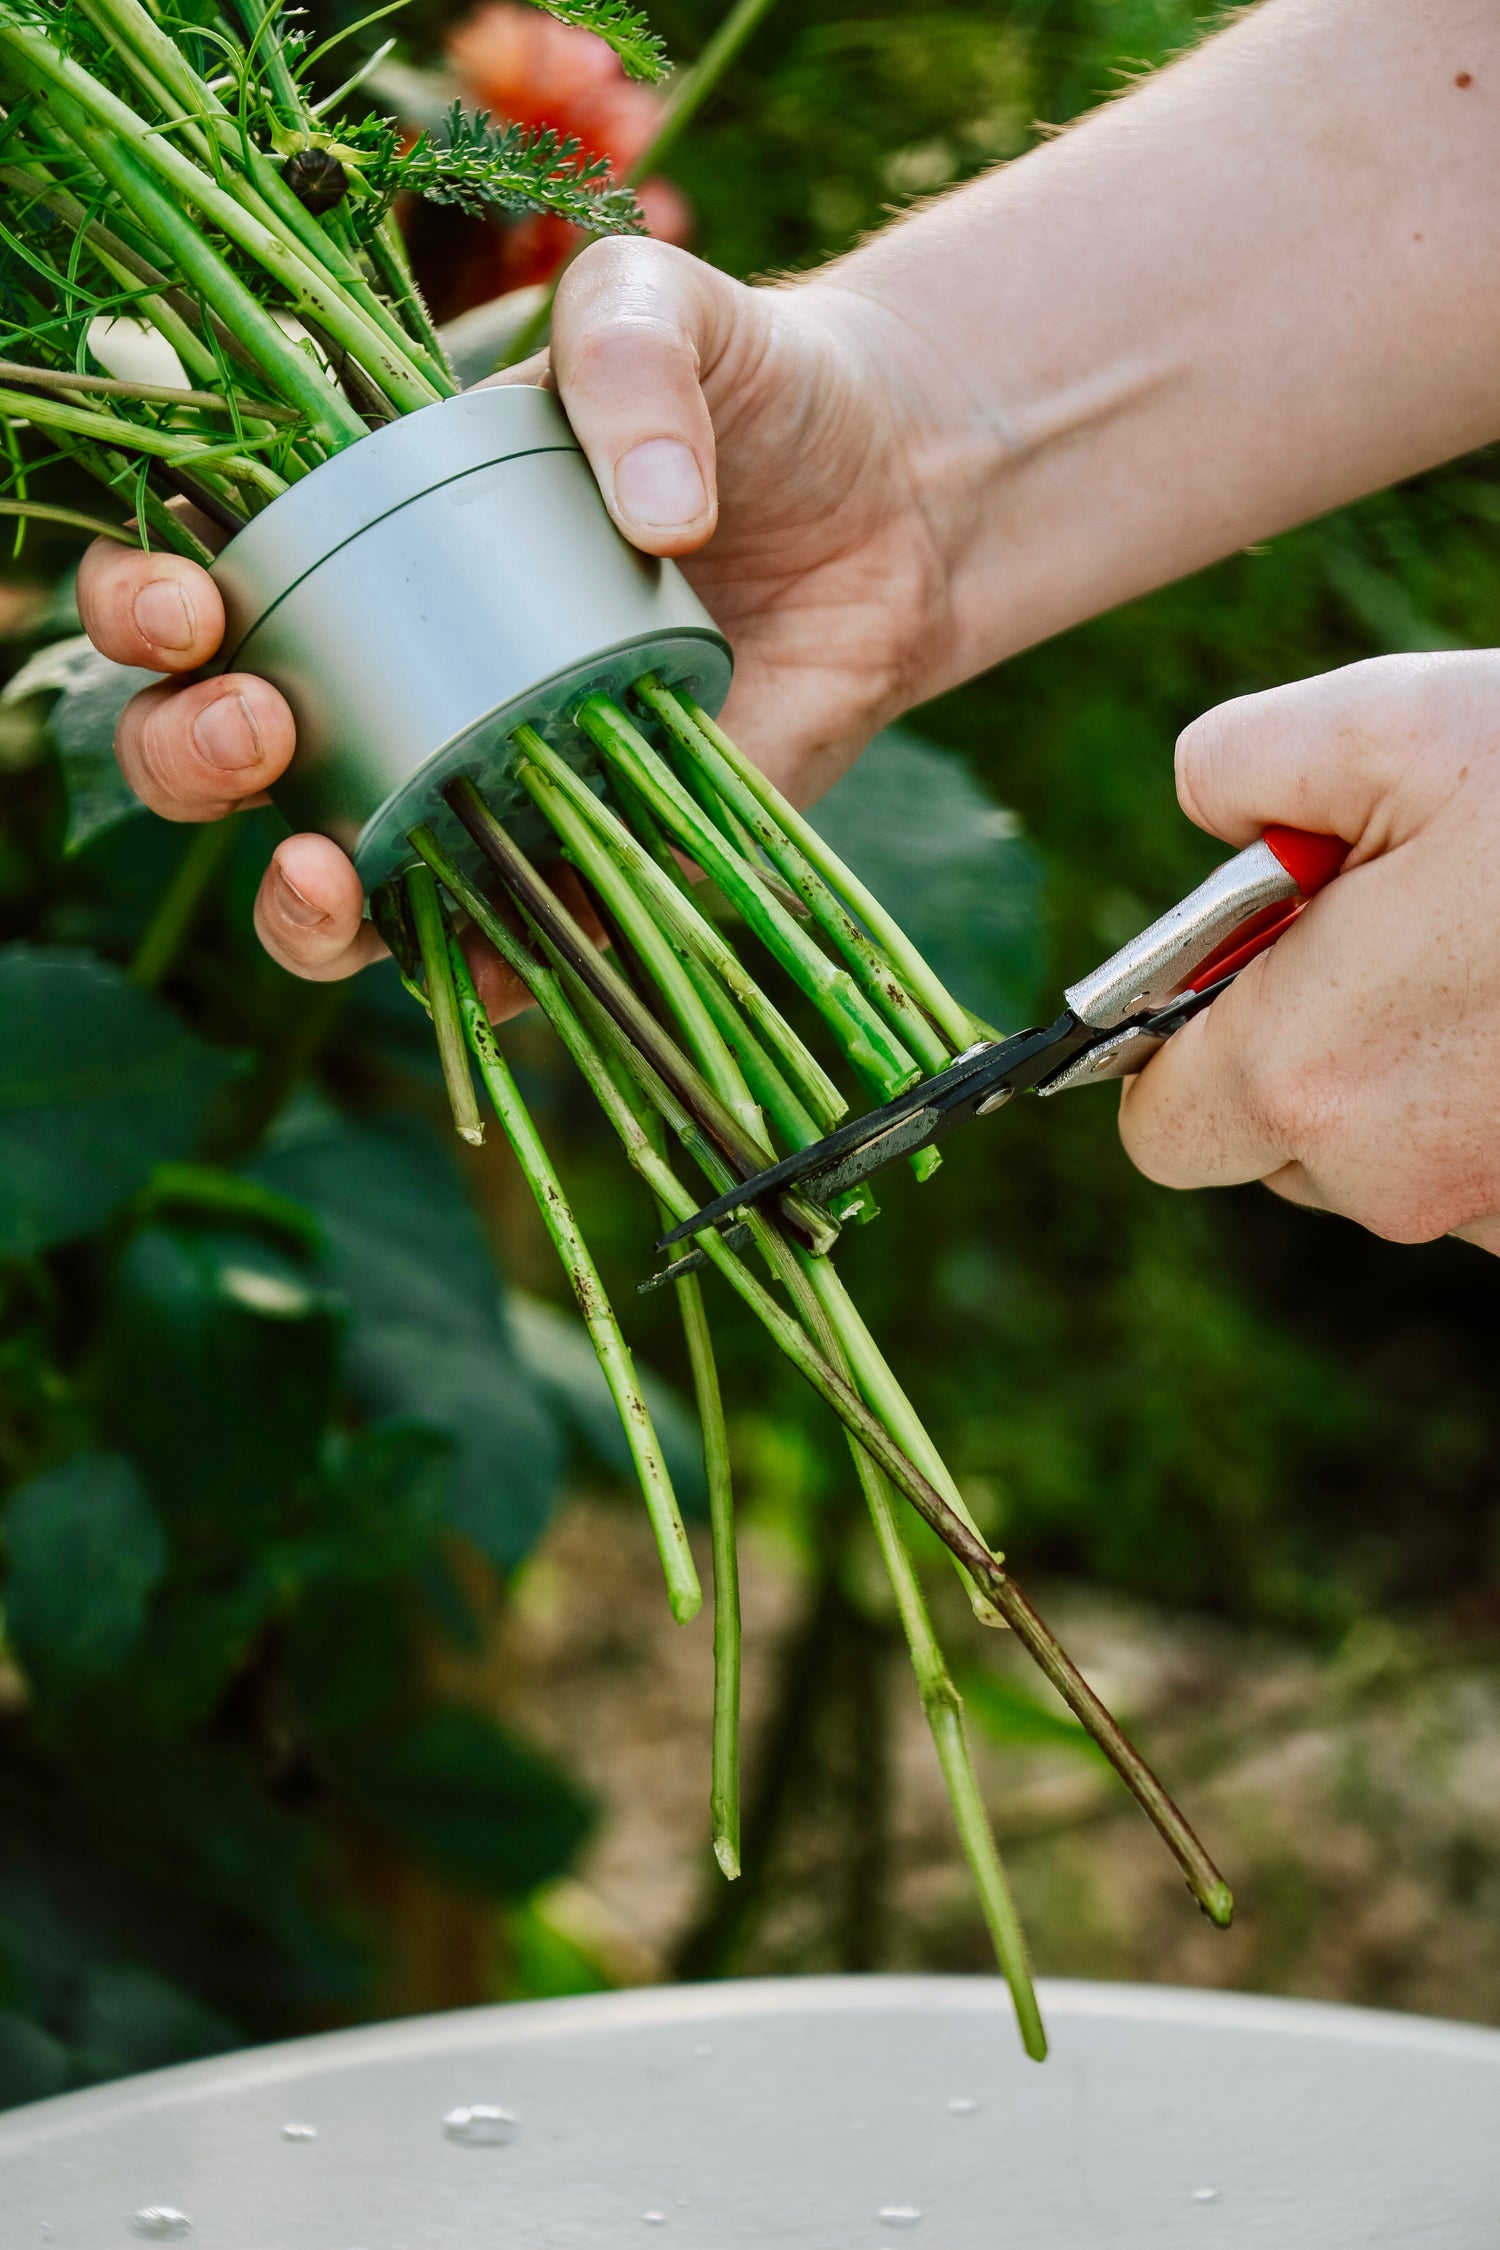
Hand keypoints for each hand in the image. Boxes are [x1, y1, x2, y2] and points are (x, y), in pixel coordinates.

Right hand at [78, 238, 956, 1004]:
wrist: (894, 500)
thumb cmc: (750, 392)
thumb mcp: (671, 315)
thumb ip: (629, 351)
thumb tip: (651, 519)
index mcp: (363, 544)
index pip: (201, 594)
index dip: (146, 615)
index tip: (188, 605)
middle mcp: (398, 679)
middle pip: (226, 756)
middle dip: (192, 758)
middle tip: (258, 726)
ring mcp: (488, 784)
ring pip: (344, 888)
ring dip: (299, 908)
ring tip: (322, 869)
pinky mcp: (595, 860)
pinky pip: (517, 951)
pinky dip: (488, 974)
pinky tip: (489, 950)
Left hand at [1118, 652, 1499, 1254]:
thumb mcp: (1392, 721)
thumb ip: (1239, 765)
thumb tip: (1209, 814)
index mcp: (1306, 1073)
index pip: (1161, 1128)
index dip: (1179, 1044)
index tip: (1243, 965)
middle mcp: (1392, 1178)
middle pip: (1277, 1146)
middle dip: (1306, 1043)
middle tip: (1397, 921)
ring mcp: (1494, 1215)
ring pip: (1393, 1159)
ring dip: (1416, 1068)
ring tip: (1495, 946)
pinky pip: (1487, 1171)